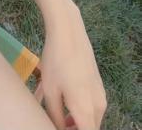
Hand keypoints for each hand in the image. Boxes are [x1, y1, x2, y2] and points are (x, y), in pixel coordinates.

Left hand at [38, 7, 107, 129]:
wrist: (68, 32)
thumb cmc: (56, 61)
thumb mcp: (51, 92)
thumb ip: (55, 116)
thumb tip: (58, 127)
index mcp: (87, 111)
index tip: (58, 127)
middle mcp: (99, 105)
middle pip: (89, 128)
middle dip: (73, 128)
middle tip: (54, 122)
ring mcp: (100, 93)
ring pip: (90, 117)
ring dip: (75, 119)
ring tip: (55, 112)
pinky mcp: (98, 84)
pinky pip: (91, 104)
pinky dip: (79, 107)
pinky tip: (61, 97)